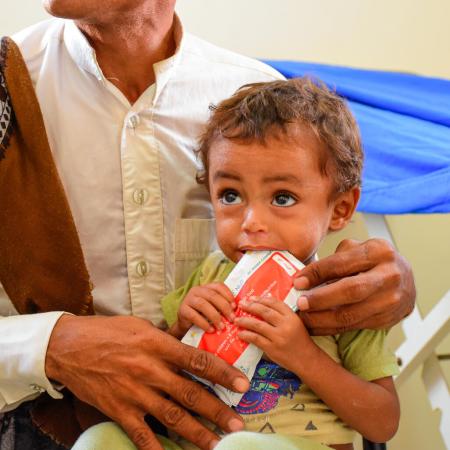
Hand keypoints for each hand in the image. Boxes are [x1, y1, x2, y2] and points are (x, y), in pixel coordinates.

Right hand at [45, 314, 248, 449]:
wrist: (69, 347)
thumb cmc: (109, 332)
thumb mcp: (142, 327)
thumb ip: (167, 341)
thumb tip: (190, 352)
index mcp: (158, 345)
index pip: (197, 361)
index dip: (223, 373)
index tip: (242, 384)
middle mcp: (150, 370)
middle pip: (190, 394)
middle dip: (217, 410)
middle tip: (238, 424)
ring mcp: (134, 393)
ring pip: (173, 417)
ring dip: (198, 433)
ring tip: (218, 444)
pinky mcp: (118, 410)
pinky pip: (141, 435)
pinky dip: (157, 449)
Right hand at [173, 283, 234, 335]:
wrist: (186, 324)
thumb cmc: (203, 315)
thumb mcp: (213, 307)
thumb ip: (222, 305)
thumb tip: (237, 310)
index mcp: (206, 287)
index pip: (218, 286)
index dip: (228, 295)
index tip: (235, 307)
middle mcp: (197, 290)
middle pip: (212, 295)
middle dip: (224, 307)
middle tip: (232, 319)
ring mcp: (188, 299)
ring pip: (203, 305)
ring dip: (215, 316)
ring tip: (222, 327)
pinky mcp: (182, 310)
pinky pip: (194, 316)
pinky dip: (204, 324)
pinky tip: (211, 330)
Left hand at [234, 296, 312, 373]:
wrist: (307, 360)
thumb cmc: (300, 341)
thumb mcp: (295, 324)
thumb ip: (282, 315)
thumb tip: (265, 302)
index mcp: (292, 317)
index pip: (274, 303)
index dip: (261, 299)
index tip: (252, 298)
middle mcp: (285, 325)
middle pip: (264, 312)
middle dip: (250, 306)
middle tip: (241, 305)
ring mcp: (278, 337)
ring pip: (258, 325)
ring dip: (245, 321)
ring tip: (236, 319)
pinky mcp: (272, 348)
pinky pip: (256, 339)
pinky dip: (246, 335)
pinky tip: (240, 333)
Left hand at [294, 238, 415, 334]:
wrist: (404, 278)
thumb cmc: (373, 261)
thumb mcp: (356, 250)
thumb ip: (334, 261)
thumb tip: (304, 278)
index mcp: (379, 252)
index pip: (342, 263)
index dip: (317, 273)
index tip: (298, 282)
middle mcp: (390, 276)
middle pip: (351, 291)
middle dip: (321, 299)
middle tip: (300, 303)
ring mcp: (392, 300)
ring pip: (352, 314)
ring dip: (322, 319)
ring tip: (304, 318)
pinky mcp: (388, 319)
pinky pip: (355, 326)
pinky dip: (332, 328)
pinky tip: (316, 326)